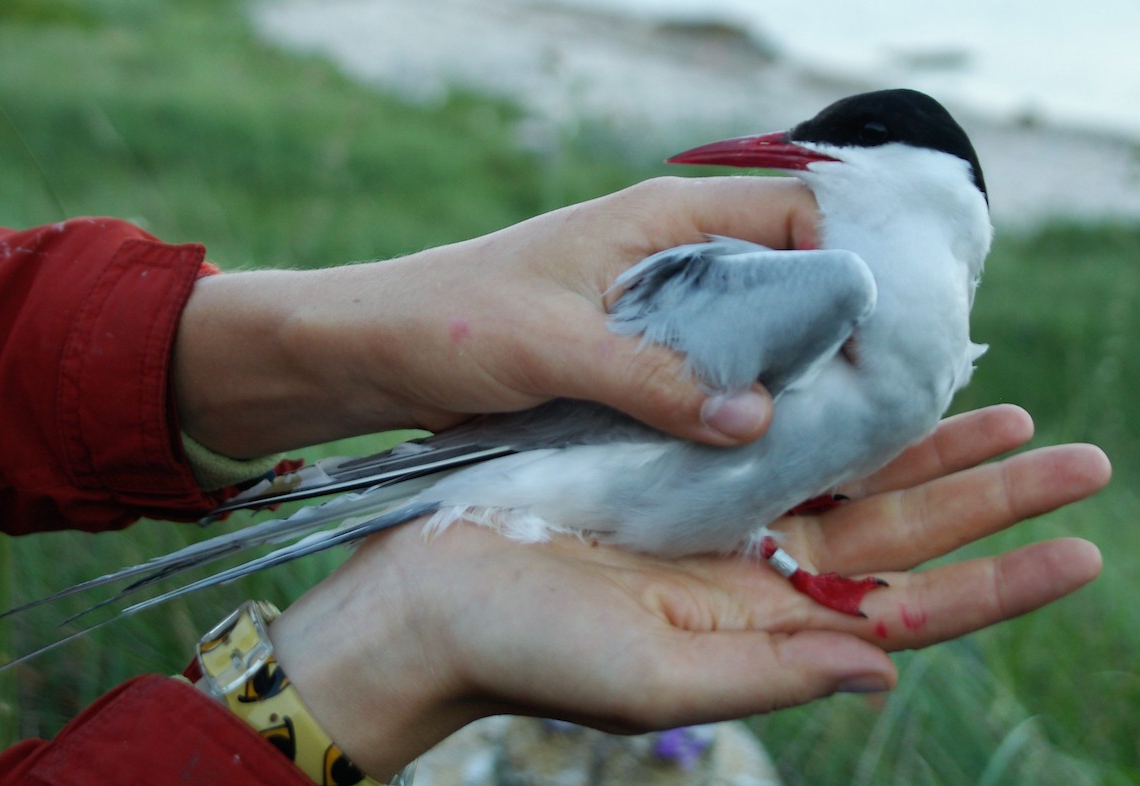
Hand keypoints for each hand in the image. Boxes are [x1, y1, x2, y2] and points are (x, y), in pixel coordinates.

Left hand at [174, 177, 819, 456]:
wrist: (374, 352)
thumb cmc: (453, 320)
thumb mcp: (557, 346)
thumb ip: (655, 379)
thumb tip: (759, 421)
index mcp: (660, 220)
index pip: (791, 217)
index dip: (843, 264)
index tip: (877, 335)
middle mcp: (665, 257)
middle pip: (777, 282)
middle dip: (818, 334)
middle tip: (859, 401)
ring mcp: (645, 310)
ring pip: (739, 336)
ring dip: (771, 379)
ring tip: (815, 435)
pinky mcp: (624, 358)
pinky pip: (696, 377)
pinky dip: (722, 407)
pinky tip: (742, 451)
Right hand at [269, 404, 1109, 779]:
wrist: (430, 590)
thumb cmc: (526, 646)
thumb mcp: (652, 675)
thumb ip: (770, 673)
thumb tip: (884, 669)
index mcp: (758, 628)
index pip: (905, 609)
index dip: (994, 585)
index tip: (1079, 554)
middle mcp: (753, 573)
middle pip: (900, 533)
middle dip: (988, 499)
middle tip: (1079, 459)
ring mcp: (719, 518)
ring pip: (851, 478)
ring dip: (927, 448)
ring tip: (1006, 417)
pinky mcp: (675, 471)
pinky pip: (780, 437)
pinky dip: (835, 412)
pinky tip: (876, 386)